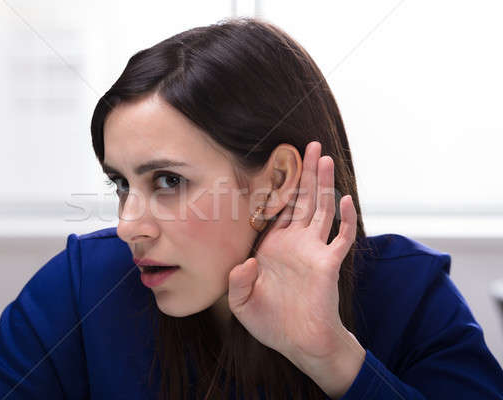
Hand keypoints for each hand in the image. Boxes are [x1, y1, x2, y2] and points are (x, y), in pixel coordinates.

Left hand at [228, 141, 358, 372]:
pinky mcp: (329, 264)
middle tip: (309, 146)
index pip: (277, 209)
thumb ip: (237, 282)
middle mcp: (295, 243)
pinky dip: (346, 219)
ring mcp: (314, 251)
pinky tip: (346, 200)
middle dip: (305, 173)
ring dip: (324, 184)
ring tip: (325, 157)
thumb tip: (246, 263)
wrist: (298, 344)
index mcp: (273, 247)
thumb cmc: (271, 323)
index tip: (277, 161)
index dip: (278, 186)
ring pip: (321, 210)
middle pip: (302, 200)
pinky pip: (342, 238)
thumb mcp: (242, 303)